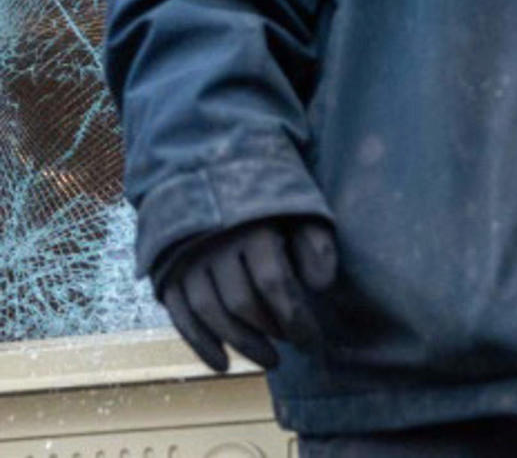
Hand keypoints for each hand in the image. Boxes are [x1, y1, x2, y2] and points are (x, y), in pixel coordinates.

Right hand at [159, 217, 336, 372]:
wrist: (217, 178)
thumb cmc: (269, 205)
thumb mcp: (301, 213)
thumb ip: (316, 245)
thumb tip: (320, 286)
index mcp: (252, 225)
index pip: (273, 282)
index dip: (295, 319)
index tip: (312, 343)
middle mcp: (215, 242)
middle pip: (241, 302)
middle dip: (271, 333)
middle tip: (293, 347)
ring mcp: (188, 257)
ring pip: (209, 313)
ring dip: (241, 345)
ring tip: (270, 361)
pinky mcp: (169, 271)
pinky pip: (181, 316)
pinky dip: (201, 345)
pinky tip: (224, 365)